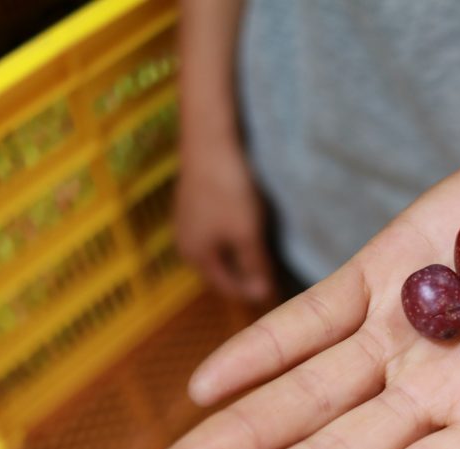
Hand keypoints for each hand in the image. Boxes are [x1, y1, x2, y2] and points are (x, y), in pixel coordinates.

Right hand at [174, 141, 274, 302]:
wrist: (209, 143)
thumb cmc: (229, 192)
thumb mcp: (247, 234)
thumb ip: (254, 265)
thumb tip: (262, 294)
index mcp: (196, 255)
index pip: (225, 286)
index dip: (249, 292)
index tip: (274, 294)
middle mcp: (184, 243)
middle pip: (218, 270)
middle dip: (243, 276)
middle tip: (271, 279)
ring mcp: (185, 222)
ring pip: (216, 250)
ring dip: (238, 257)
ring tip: (263, 257)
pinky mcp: (192, 204)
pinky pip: (214, 232)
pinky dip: (231, 239)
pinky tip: (247, 230)